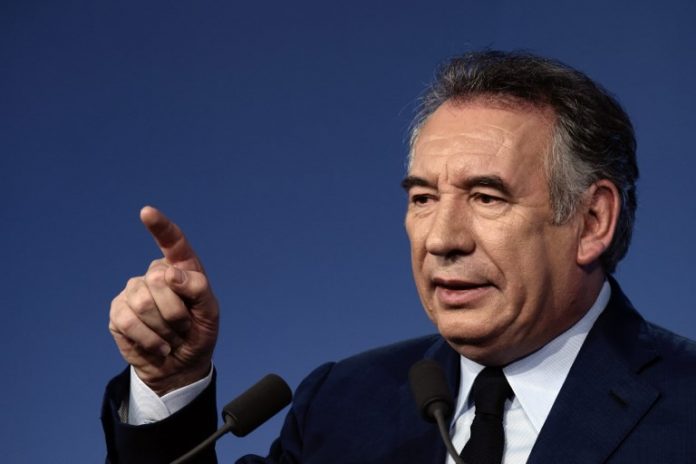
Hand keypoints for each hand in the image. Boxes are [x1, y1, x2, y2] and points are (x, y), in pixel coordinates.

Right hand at [109, 206, 218, 394]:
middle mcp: (155, 274)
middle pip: (160, 282)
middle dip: (177, 312)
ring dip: (164, 329)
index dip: (160, 227)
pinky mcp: (118, 312)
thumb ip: (198, 289)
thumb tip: (170, 273)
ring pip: (144, 303)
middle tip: (184, 327)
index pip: (173, 242)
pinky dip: (149, 339)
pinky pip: (129, 321)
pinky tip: (158, 345)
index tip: (146, 212)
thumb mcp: (210, 313)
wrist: (180, 365)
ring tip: (171, 336)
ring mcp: (133, 291)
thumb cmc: (198, 333)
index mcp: (182, 268)